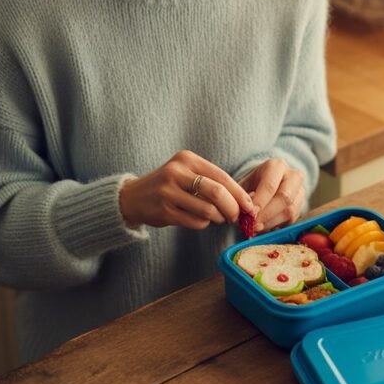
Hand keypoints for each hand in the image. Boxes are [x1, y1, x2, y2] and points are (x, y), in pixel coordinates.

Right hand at [119, 150, 254, 229]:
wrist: (133, 197)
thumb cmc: (169, 185)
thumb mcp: (186, 173)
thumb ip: (210, 181)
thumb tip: (243, 199)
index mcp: (186, 159)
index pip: (221, 176)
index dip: (239, 193)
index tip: (249, 205)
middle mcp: (176, 172)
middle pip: (217, 193)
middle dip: (233, 208)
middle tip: (237, 217)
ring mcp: (168, 192)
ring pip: (207, 210)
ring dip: (218, 218)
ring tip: (218, 218)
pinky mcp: (164, 211)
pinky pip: (195, 221)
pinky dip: (204, 224)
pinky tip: (201, 220)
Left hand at [239, 158, 305, 232]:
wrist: (266, 183)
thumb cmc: (252, 184)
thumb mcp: (244, 185)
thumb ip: (243, 197)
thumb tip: (247, 212)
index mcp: (277, 166)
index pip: (270, 185)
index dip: (260, 202)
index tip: (250, 214)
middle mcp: (293, 176)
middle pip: (285, 198)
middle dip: (267, 214)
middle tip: (253, 225)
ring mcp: (300, 191)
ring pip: (291, 211)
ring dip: (272, 222)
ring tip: (256, 228)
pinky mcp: (302, 206)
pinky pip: (292, 220)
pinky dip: (278, 226)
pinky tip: (264, 228)